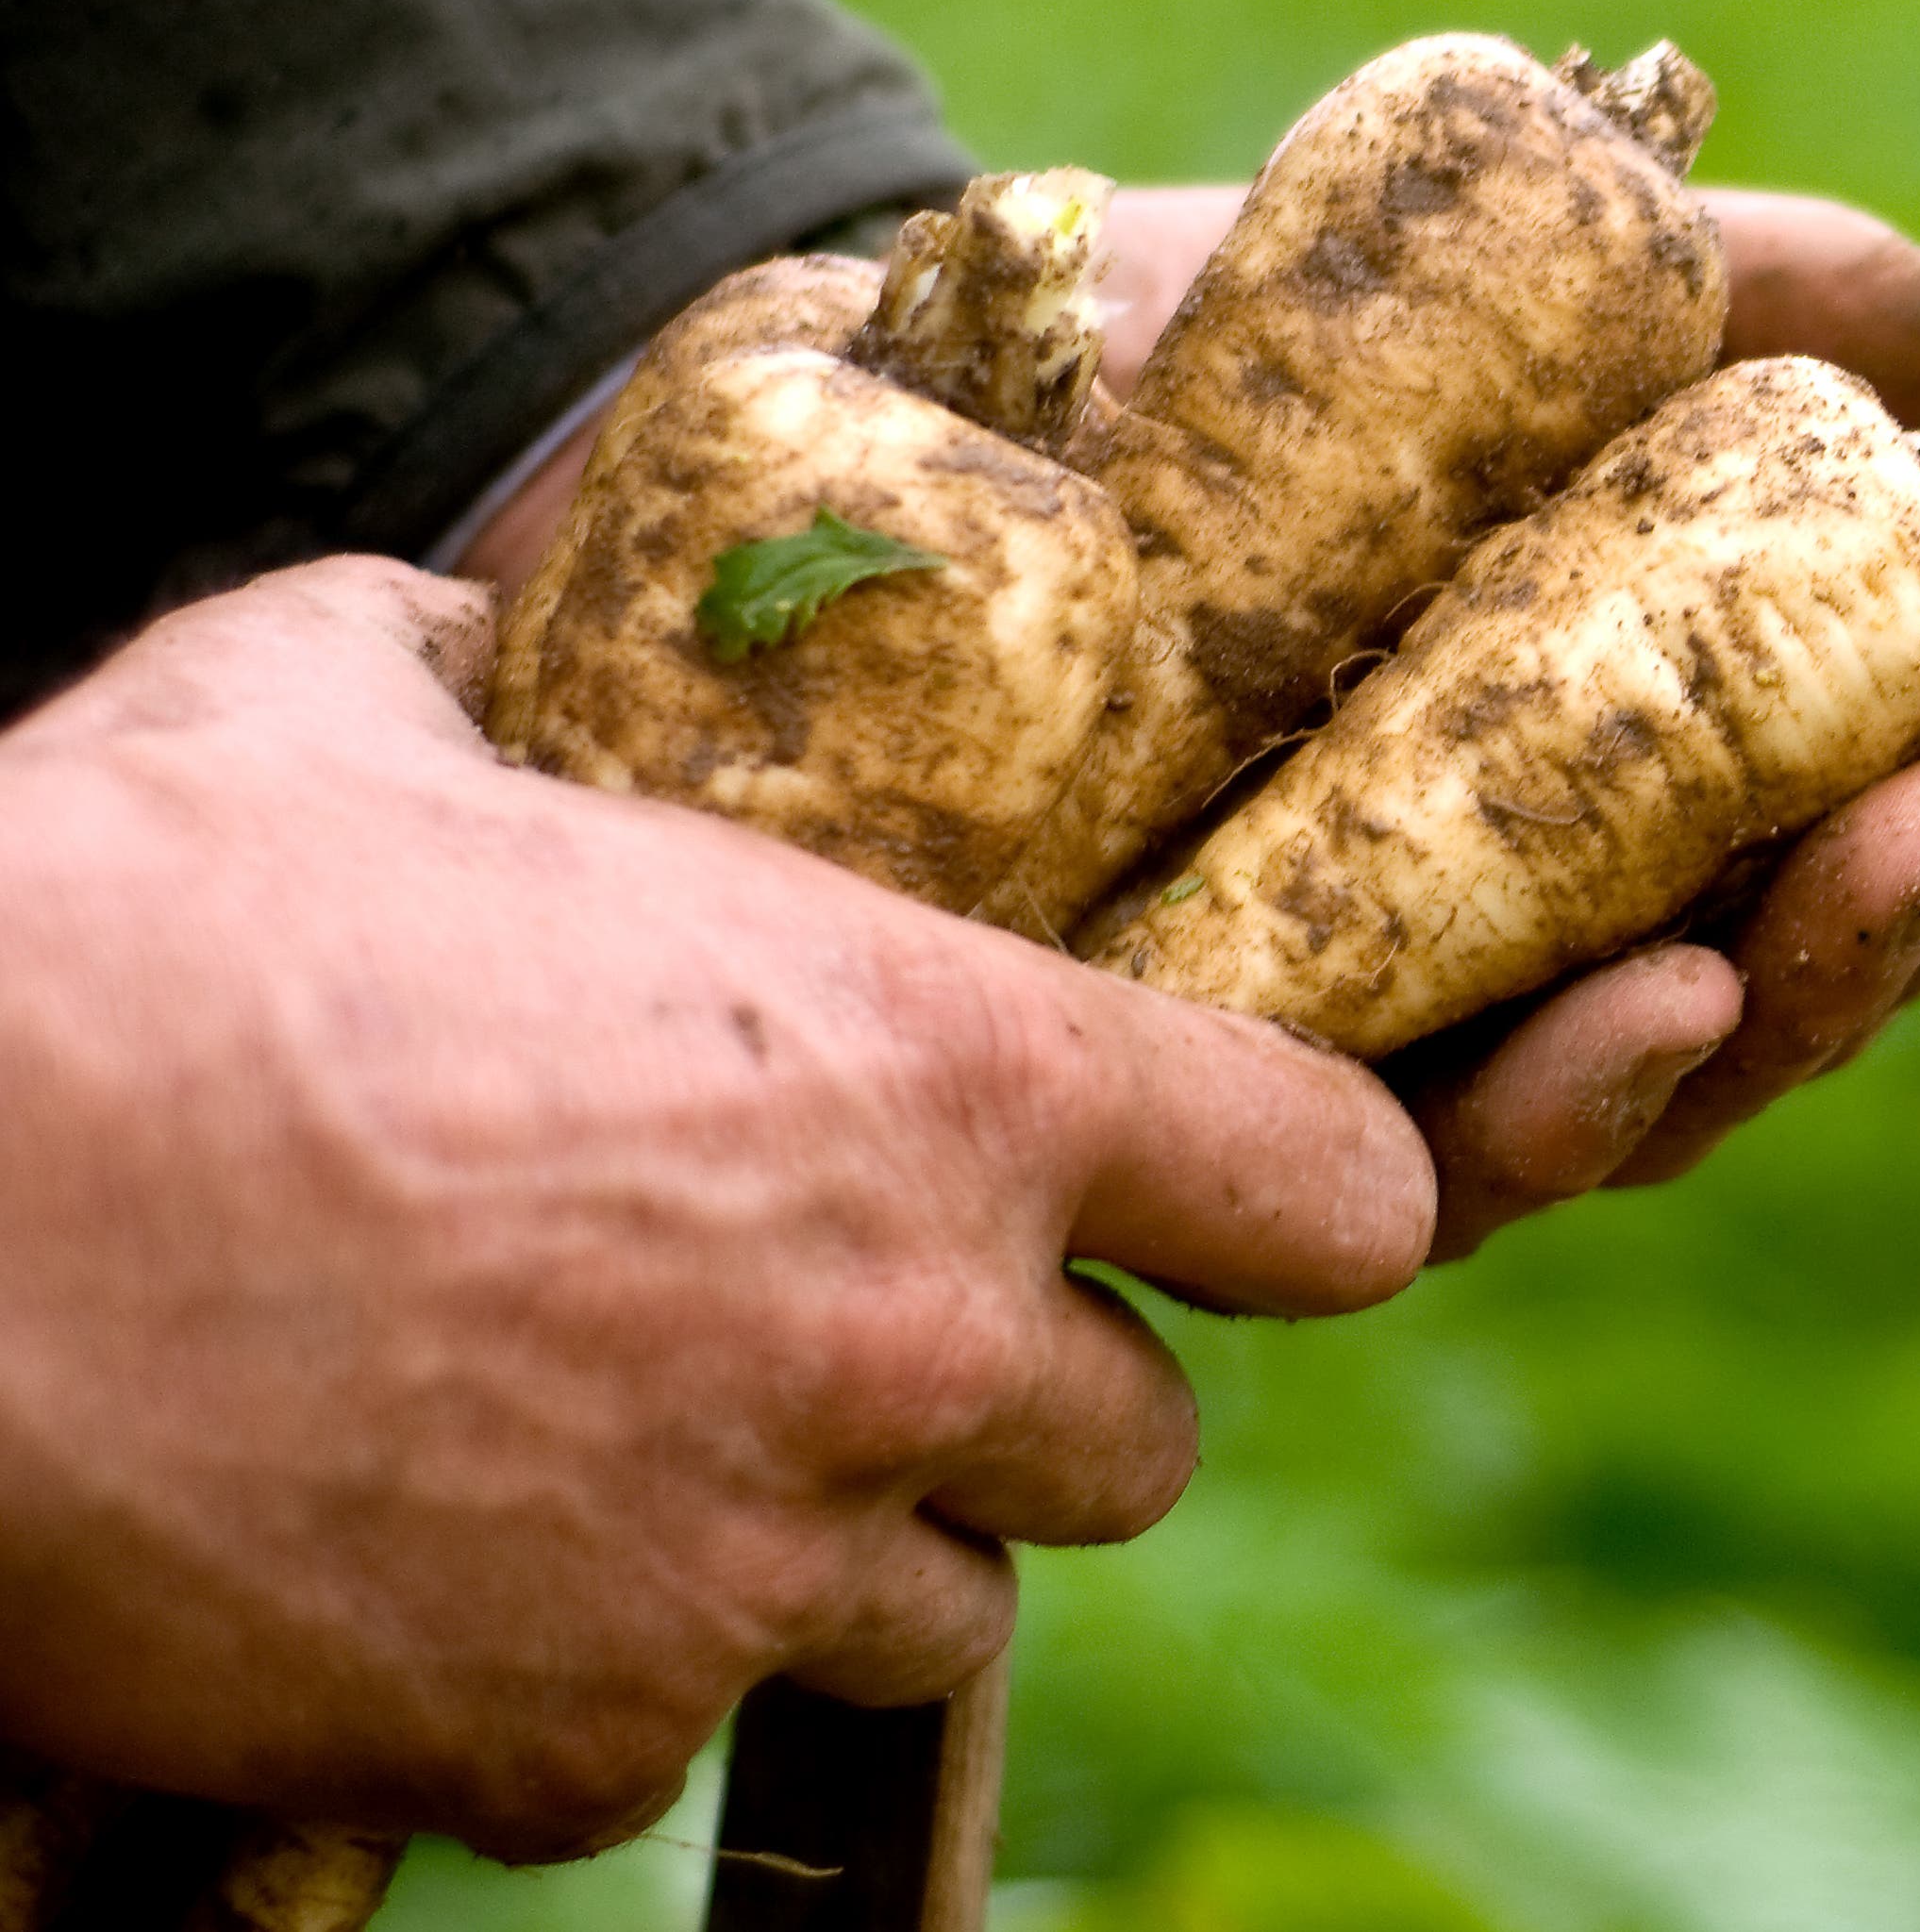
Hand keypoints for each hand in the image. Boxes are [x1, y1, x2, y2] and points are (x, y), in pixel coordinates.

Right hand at [0, 559, 1429, 1855]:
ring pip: (935, 1617)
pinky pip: (686, 1748)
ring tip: (637, 1434)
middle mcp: (907, 1346)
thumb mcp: (358, 700)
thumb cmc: (112, 926)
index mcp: (946, 1075)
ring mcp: (749, 1577)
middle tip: (840, 1320)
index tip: (1231, 1204)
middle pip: (1136, 1445)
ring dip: (837, 1544)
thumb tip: (516, 627)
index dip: (1294, 1199)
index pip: (1335, 1194)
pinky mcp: (574, 1755)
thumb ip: (529, 681)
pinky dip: (610, 1676)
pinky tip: (459, 1552)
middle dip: (1016, 1392)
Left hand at [1097, 184, 1919, 1255]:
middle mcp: (1540, 936)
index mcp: (1641, 777)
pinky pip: (1433, 1166)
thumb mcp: (1533, 300)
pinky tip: (1683, 990)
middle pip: (1814, 966)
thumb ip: (1783, 315)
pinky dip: (1579, 1091)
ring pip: (1676, 1083)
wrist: (896, 380)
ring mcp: (1397, 1039)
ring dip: (1834, 968)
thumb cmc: (1229, 357)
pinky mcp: (1232, 1113)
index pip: (1875, 811)